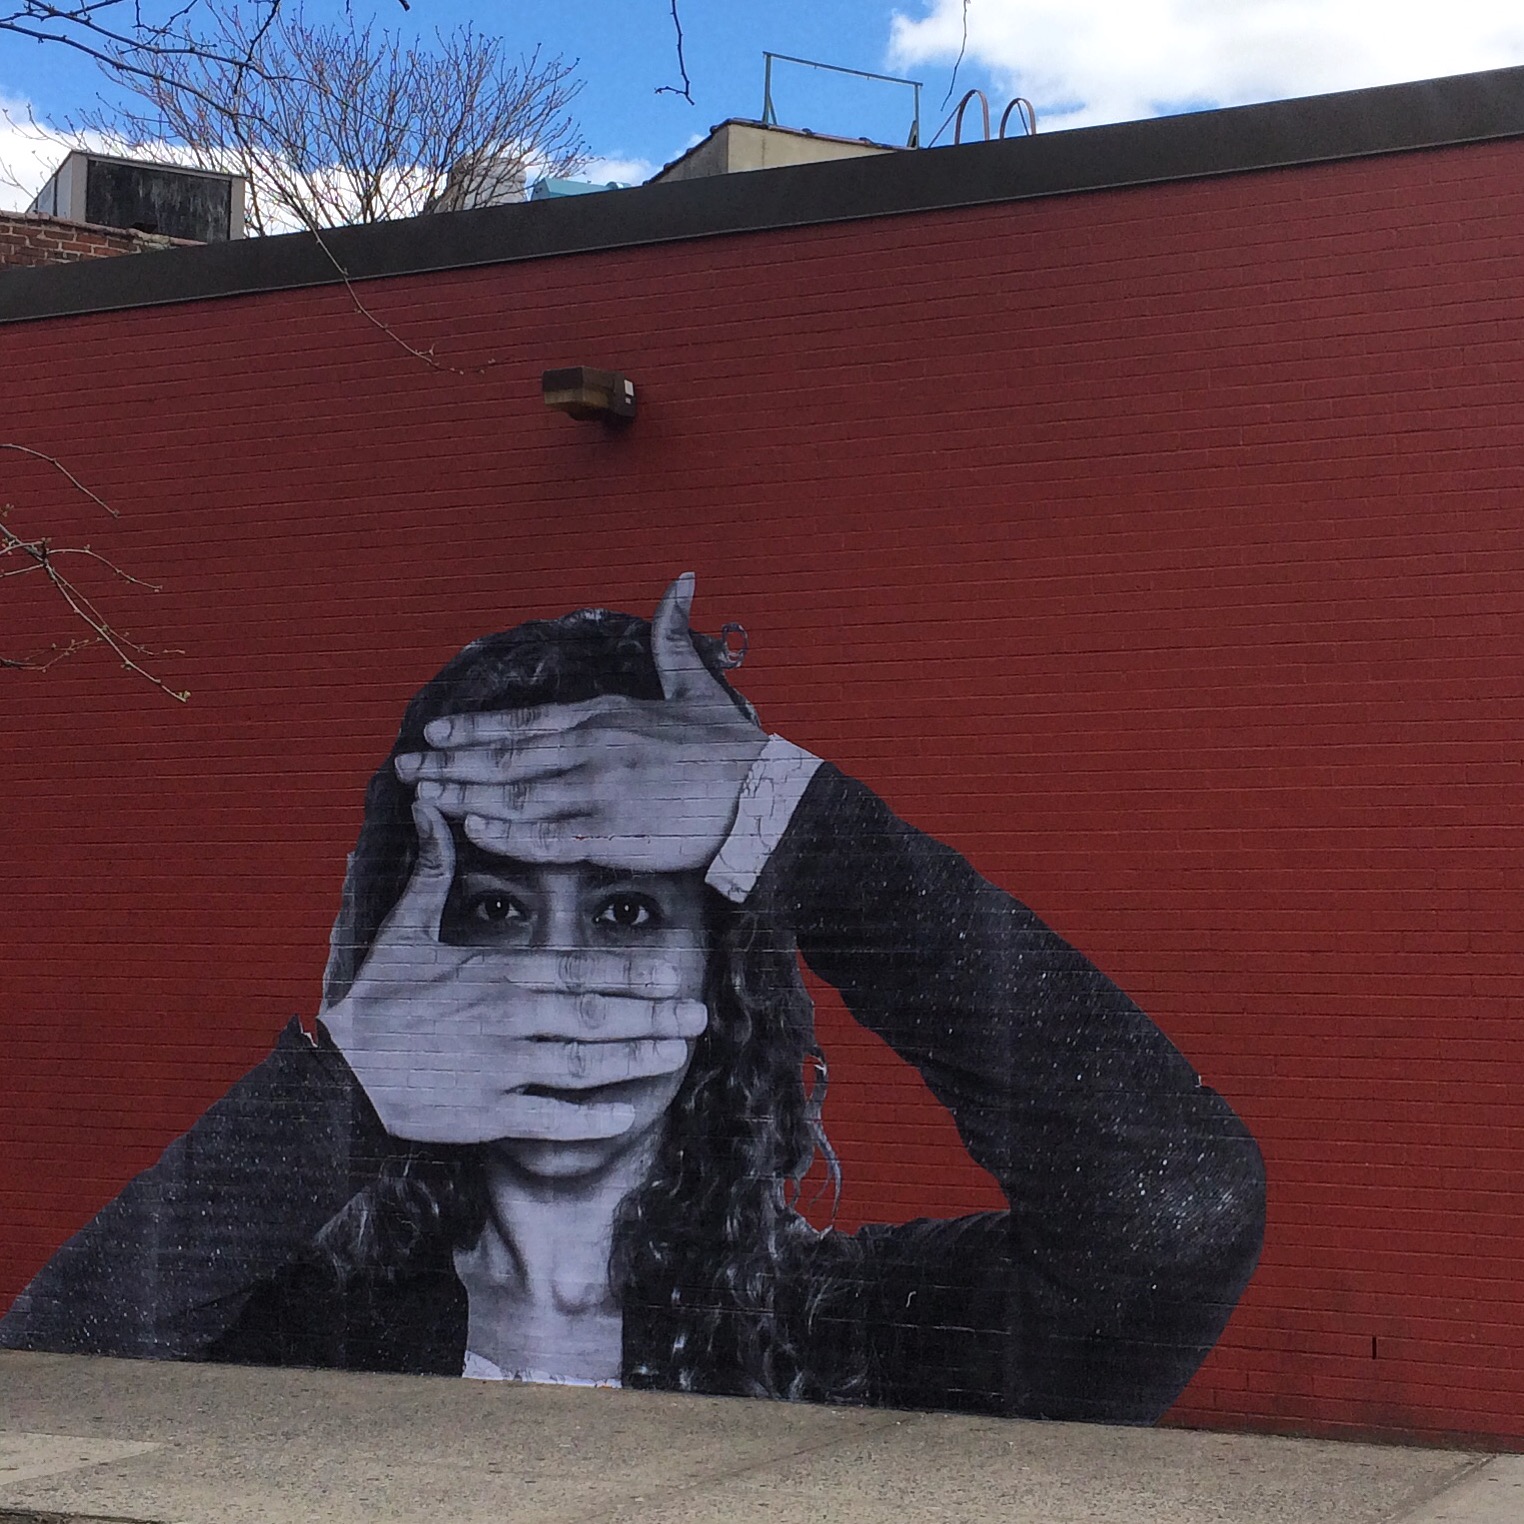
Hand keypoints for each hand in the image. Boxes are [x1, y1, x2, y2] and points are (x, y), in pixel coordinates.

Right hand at [319, 802, 707, 1144]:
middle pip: (594, 1016)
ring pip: (582, 1065)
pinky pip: (550, 1119)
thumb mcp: (405, 926)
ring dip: (634, 1060)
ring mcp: (501, 1069)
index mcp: (497, 973)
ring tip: (677, 1054)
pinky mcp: (487, 1114)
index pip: (577, 970)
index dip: (629, 973)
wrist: (339, 1067)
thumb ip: (434, 869)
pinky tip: (625, 1115)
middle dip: (652, 1015)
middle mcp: (508, 1018)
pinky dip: (589, 1120)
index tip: (672, 971)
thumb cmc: (378, 994)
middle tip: (699, 1014)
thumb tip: (433, 806)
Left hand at [393, 572, 766, 872]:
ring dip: (465, 796)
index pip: (521, 721)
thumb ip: (672, 637)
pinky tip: (475, 830)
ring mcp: (599, 793)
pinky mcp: (613, 834)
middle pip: (505, 758)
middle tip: (406, 767)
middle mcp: (593, 749)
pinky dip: (508, 834)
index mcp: (605, 715)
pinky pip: (547, 837)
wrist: (765, 795)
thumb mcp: (696, 685)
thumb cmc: (729, 748)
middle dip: (449, 762)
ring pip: (515, 795)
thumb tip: (682, 580)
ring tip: (425, 797)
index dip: (471, 729)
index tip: (433, 732)